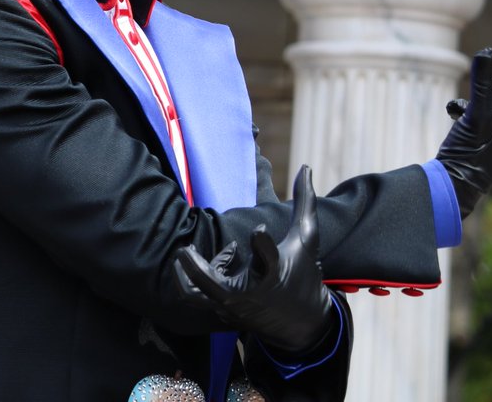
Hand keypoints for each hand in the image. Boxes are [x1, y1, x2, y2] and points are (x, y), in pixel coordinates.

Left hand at [173, 166, 333, 354]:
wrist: (302, 324)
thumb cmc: (303, 274)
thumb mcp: (307, 239)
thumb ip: (305, 202)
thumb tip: (306, 167)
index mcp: (275, 272)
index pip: (267, 258)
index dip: (261, 243)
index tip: (257, 229)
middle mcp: (252, 291)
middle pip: (216, 287)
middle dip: (197, 270)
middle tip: (183, 250)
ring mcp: (234, 305)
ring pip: (199, 293)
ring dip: (192, 272)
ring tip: (195, 252)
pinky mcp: (224, 313)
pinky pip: (201, 297)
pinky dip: (200, 279)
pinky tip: (216, 262)